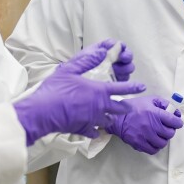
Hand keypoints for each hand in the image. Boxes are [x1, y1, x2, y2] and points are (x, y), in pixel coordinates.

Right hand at [13, 39, 145, 145]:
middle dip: (126, 107)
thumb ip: (87, 60)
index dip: (133, 87)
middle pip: (120, 108)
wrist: (42, 113)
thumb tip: (102, 51)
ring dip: (110, 118)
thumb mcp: (69, 70)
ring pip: (108, 121)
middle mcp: (100, 106)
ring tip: (111, 117)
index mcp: (98, 91)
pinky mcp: (83, 130)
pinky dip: (96, 130)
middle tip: (129, 106)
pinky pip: (94, 132)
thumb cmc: (55, 89)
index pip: (121, 88)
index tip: (142, 86)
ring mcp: (93, 120)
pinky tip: (95, 129)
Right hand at [105, 96, 183, 154]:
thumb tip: (176, 112)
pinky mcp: (139, 144)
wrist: (117, 118)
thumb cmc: (134, 107)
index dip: (178, 123)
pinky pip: (153, 150)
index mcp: (155, 113)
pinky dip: (155, 147)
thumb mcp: (150, 100)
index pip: (174, 121)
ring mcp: (145, 136)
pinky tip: (153, 141)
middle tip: (166, 128)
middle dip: (170, 131)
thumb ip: (164, 104)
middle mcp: (151, 125)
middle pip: (170, 133)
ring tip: (159, 135)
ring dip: (163, 139)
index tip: (177, 123)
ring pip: (163, 143)